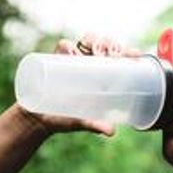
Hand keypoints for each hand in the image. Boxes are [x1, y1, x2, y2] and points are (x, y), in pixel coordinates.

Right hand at [17, 33, 143, 137]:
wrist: (36, 119)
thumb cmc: (63, 121)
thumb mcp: (80, 122)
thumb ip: (95, 125)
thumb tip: (111, 132)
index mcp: (101, 78)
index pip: (119, 58)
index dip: (129, 52)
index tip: (136, 55)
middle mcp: (89, 65)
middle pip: (106, 44)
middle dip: (112, 44)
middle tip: (111, 56)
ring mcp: (73, 60)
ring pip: (88, 40)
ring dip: (95, 40)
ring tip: (95, 53)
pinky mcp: (55, 59)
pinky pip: (63, 46)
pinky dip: (68, 46)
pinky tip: (73, 53)